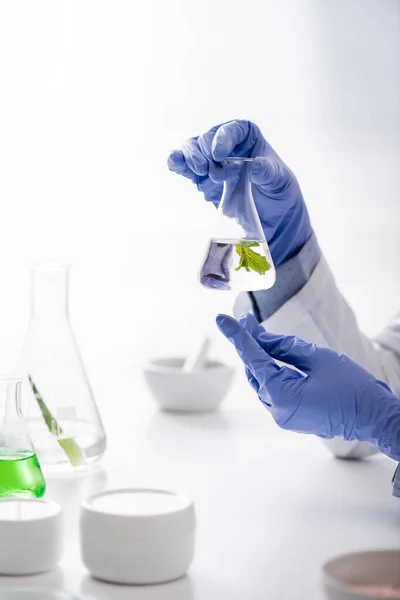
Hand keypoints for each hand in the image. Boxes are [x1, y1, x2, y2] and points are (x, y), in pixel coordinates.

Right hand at [168, 120, 311, 265]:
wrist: (270, 219)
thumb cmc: (278, 193)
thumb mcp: (281, 182)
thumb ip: (269, 173)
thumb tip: (256, 166)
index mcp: (249, 138)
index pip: (234, 130)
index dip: (223, 138)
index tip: (219, 154)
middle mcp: (227, 145)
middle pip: (208, 137)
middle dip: (206, 152)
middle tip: (214, 172)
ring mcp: (211, 162)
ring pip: (192, 148)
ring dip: (191, 156)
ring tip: (200, 171)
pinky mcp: (201, 179)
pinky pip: (184, 166)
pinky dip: (177, 162)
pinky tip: (174, 163)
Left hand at [216, 313, 399, 460]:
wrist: (375, 417)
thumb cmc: (352, 387)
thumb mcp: (317, 358)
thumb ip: (283, 346)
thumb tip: (259, 336)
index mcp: (282, 395)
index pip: (253, 358)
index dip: (238, 336)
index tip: (222, 320)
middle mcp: (277, 410)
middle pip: (255, 370)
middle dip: (250, 344)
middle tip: (248, 319)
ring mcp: (283, 417)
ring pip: (262, 381)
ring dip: (259, 357)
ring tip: (257, 332)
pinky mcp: (290, 417)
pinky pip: (273, 390)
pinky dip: (270, 372)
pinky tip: (271, 355)